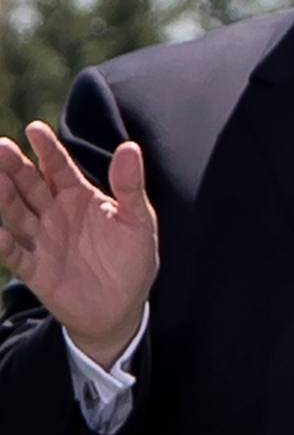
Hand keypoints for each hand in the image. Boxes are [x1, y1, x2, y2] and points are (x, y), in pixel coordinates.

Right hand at [0, 122, 156, 362]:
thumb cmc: (131, 259)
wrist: (123, 306)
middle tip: (1, 147)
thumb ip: (130, 187)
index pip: (58, 167)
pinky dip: (5, 244)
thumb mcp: (138, 221)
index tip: (35, 129)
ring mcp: (42, 239)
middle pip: (29, 185)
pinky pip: (16, 254)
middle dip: (15, 167)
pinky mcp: (36, 269)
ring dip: (5, 198)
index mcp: (78, 196)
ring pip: (17, 214)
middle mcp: (53, 213)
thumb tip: (130, 147)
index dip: (47, 149)